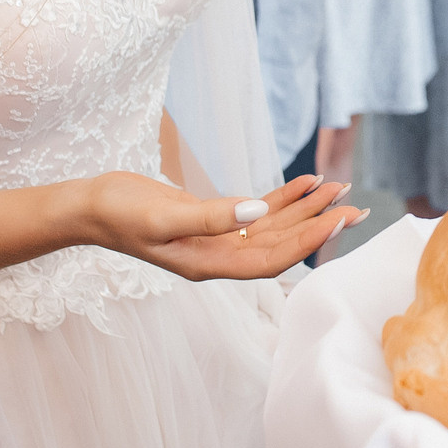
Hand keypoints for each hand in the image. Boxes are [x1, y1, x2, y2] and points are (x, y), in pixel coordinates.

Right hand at [80, 171, 362, 279]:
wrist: (90, 207)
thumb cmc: (119, 213)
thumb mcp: (163, 214)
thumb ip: (211, 216)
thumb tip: (258, 212)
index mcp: (208, 264)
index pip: (271, 259)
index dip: (306, 242)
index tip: (337, 221)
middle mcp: (219, 256)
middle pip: (281, 245)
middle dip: (319, 226)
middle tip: (357, 207)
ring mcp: (217, 240)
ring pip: (275, 227)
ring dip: (307, 208)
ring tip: (340, 189)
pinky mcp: (213, 220)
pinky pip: (258, 212)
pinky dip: (283, 197)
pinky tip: (306, 182)